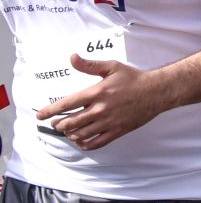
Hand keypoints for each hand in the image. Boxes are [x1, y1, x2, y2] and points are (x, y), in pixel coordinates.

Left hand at [39, 56, 172, 149]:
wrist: (157, 91)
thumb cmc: (134, 78)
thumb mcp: (112, 67)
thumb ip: (90, 65)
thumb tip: (72, 58)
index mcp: (96, 92)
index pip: (66, 104)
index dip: (50, 111)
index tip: (41, 116)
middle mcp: (100, 109)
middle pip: (69, 123)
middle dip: (58, 124)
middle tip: (56, 123)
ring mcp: (109, 122)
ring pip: (80, 134)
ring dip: (70, 134)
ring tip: (68, 130)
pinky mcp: (117, 131)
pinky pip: (95, 143)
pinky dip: (84, 144)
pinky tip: (81, 140)